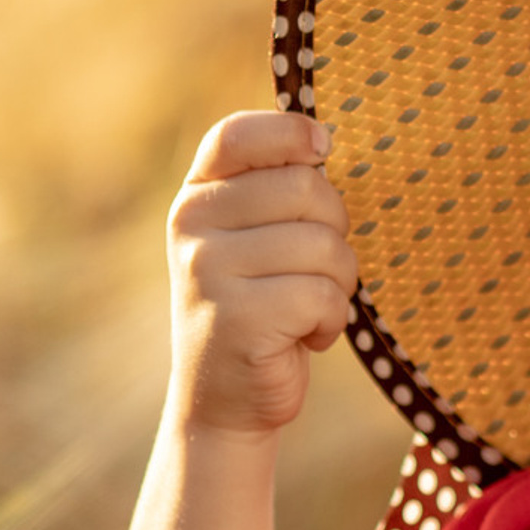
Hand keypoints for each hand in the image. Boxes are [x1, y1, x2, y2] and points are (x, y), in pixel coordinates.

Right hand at [166, 111, 359, 437]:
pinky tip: (302, 337)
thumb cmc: (264, 303)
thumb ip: (280, 187)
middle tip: (312, 270)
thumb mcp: (260, 236)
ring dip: (337, 283)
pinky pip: (322, 296)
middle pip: (306, 188)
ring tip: (305, 308)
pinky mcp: (235, 317)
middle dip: (334, 230)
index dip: (290, 132)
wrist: (226, 398)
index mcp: (197, 195)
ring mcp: (207, 270)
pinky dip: (330, 321)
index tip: (321, 149)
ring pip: (323, 245)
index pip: (237, 135)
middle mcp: (191, 225)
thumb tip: (323, 136)